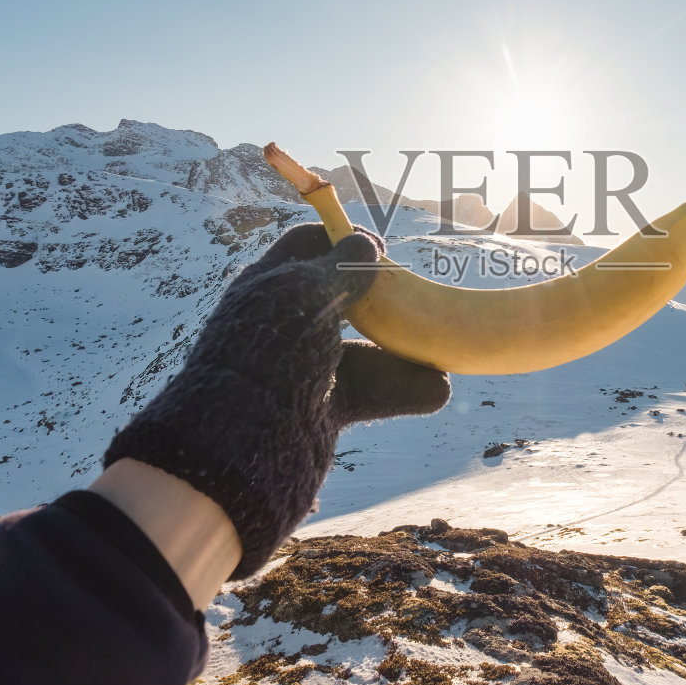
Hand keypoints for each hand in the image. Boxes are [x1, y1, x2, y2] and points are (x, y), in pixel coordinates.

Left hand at [103, 223, 449, 578]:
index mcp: (270, 284)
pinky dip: (404, 389)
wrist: (242, 444)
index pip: (307, 245)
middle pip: (343, 296)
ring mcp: (306, 366)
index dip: (343, 240)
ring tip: (442, 350)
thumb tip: (368, 243)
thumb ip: (342, 268)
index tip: (381, 249)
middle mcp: (287, 322)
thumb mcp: (305, 294)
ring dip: (403, 349)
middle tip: (417, 294)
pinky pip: (371, 390)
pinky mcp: (324, 407)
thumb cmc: (270, 352)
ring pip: (364, 348)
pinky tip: (436, 390)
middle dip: (383, 295)